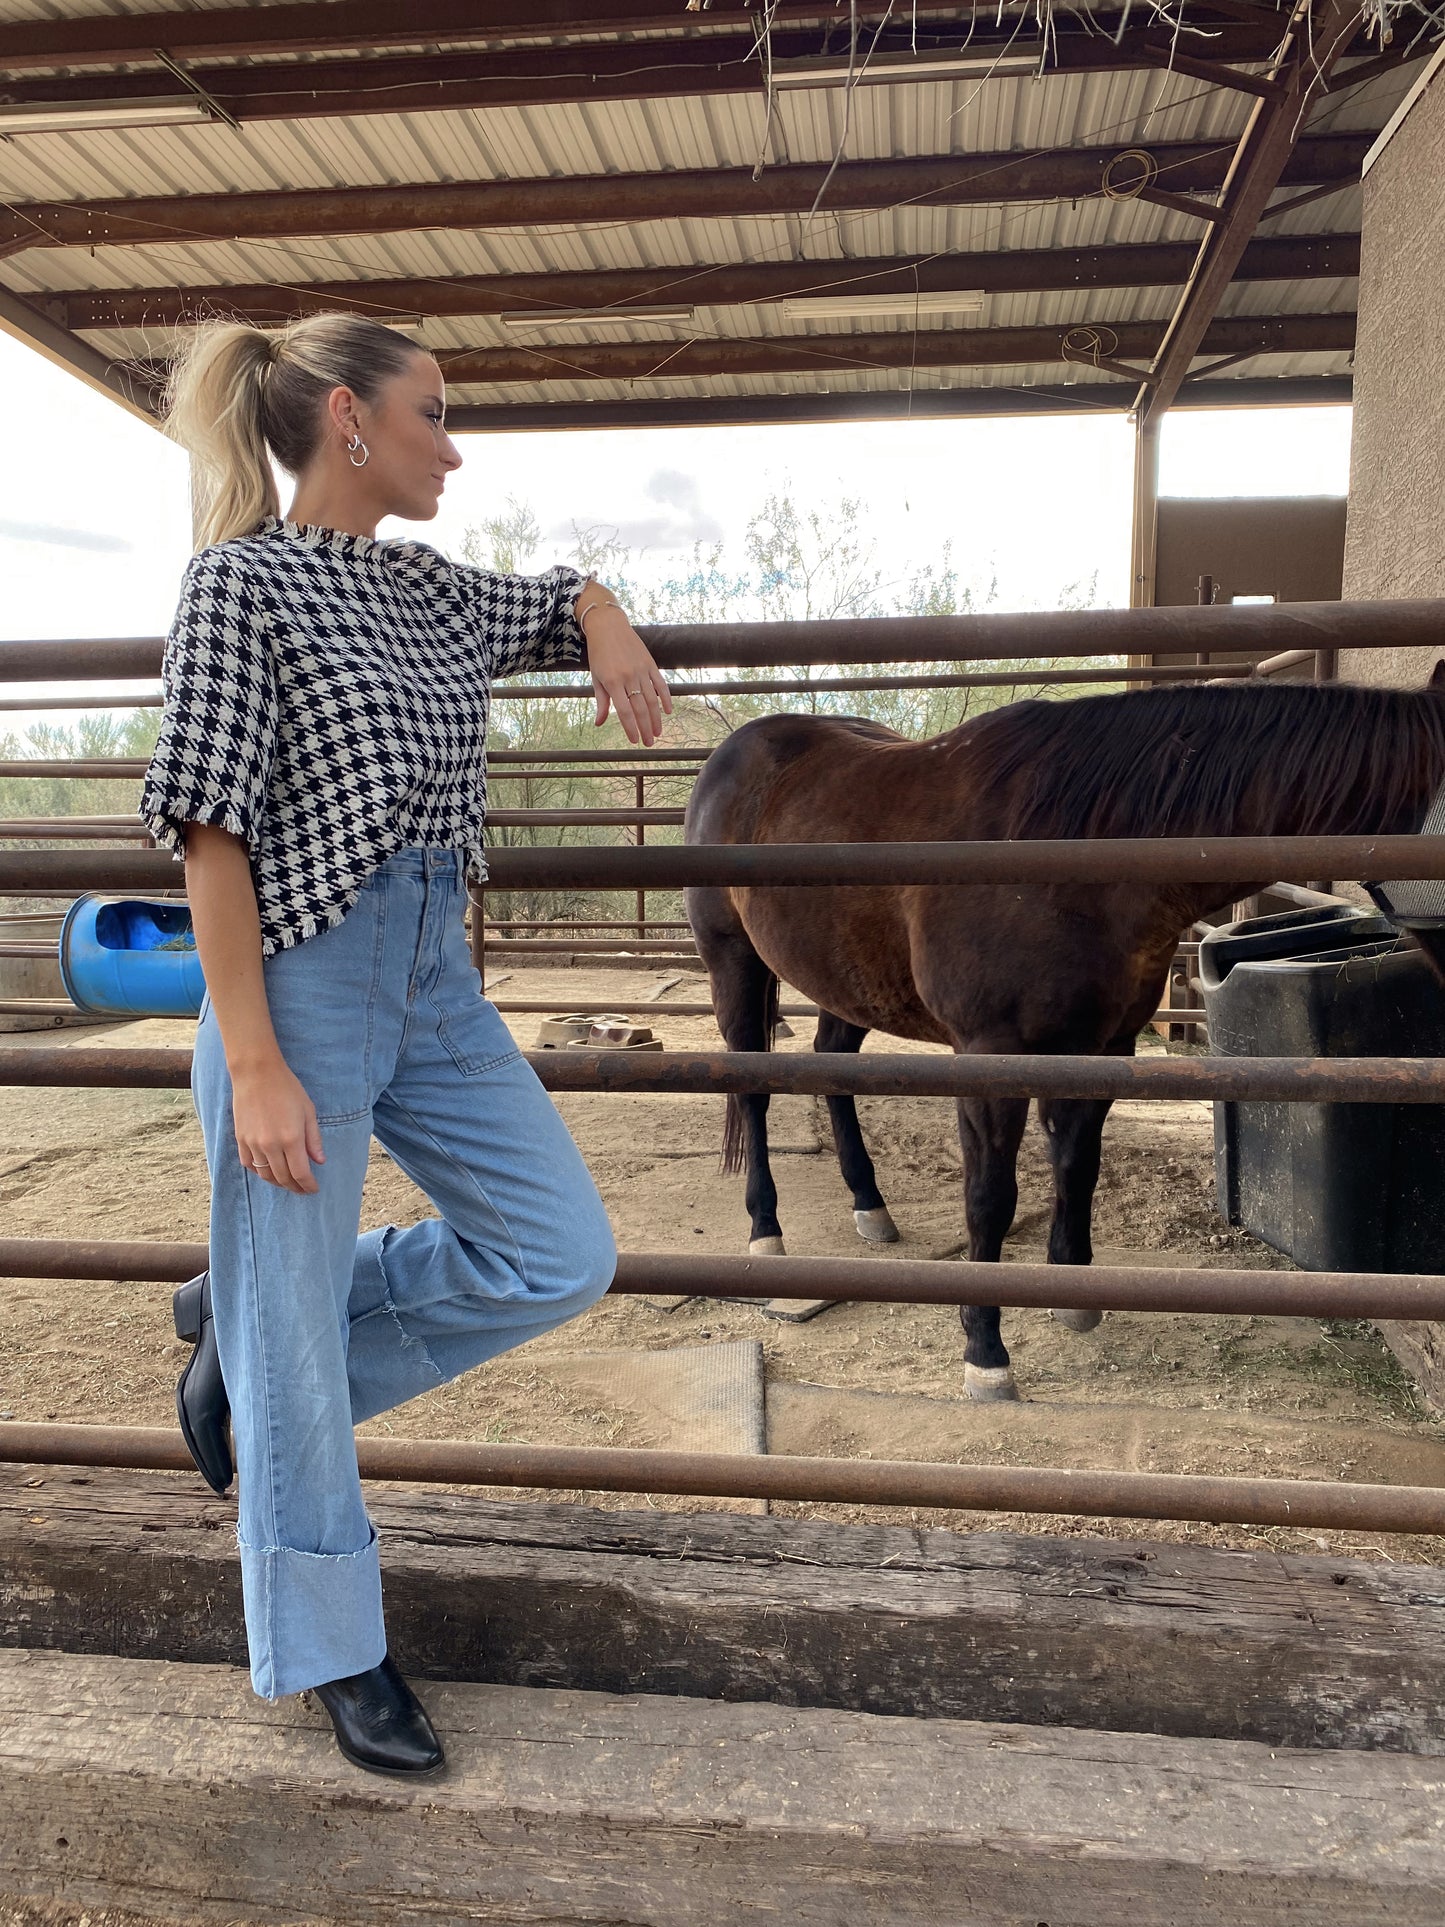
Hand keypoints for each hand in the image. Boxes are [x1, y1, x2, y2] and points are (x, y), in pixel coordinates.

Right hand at [230, 1056, 325, 1194]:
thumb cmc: (287, 1089)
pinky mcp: (240, 1139)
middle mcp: (271, 1145)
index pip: (300, 1173)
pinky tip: (268, 1171)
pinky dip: (260, 1172)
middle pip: (283, 1178)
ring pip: (265, 1175)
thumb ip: (314, 1139)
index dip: (308, 1185)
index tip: (313, 1189)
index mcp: (291, 1139)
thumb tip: (319, 1161)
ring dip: (278, 1182)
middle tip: (303, 1189)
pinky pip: (249, 1164)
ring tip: (287, 1183)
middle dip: (295, 1187)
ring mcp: (253, 1143)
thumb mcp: (308, 1111)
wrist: (256, 1073)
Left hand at [582, 605, 672, 745]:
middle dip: (645, 728)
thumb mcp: (596, 677)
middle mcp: (629, 677)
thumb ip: (601, 701)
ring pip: (652, 699)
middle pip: (640, 708)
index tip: (634, 740)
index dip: (631, 728)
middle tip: (649, 743)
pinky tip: (668, 712)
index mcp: (612, 681)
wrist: (608, 626)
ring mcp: (641, 670)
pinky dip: (666, 698)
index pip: (624, 711)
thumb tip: (600, 723)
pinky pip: (661, 684)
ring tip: (658, 732)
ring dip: (656, 718)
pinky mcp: (650, 663)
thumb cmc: (598, 653)